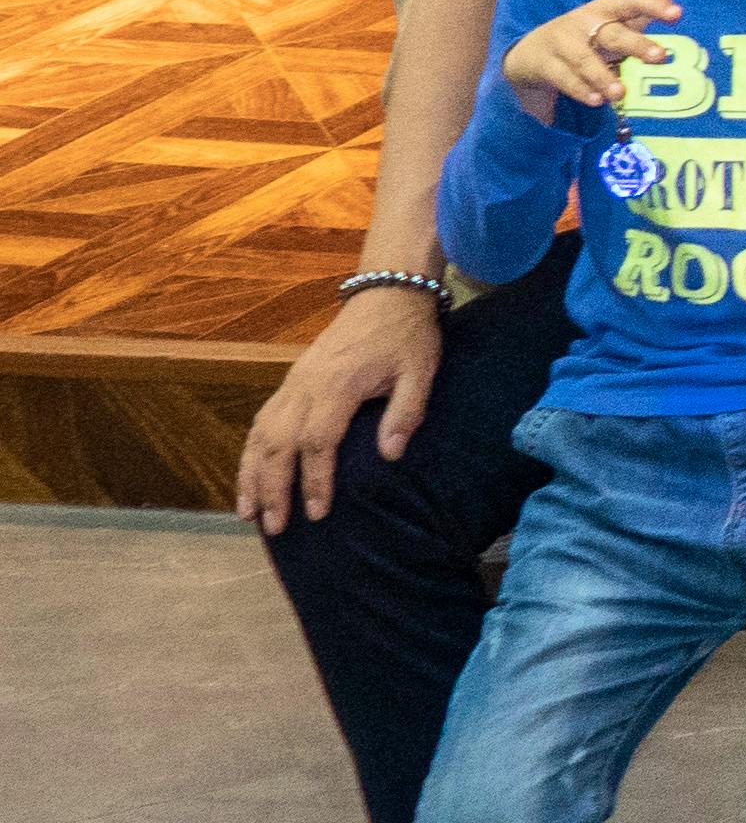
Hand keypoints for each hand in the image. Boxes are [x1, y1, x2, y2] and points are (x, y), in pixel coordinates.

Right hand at [239, 282, 443, 531]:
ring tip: (248, 513)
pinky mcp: (290, 382)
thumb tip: (390, 456)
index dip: (315, 480)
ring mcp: (293, 383)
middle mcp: (305, 387)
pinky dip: (250, 452)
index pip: (317, 442)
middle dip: (273, 489)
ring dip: (251, 475)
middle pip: (278, 444)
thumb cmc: (407, 336)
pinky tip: (249, 476)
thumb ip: (406, 413)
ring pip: (260, 435)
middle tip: (275, 527)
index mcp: (337, 386)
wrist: (386, 294)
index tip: (318, 512)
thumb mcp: (421, 371)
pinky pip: (261, 421)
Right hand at [502, 0, 677, 123]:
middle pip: (612, 33)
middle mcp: (584, 23)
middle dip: (636, 44)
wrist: (532, 51)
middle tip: (660, 57)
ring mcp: (562, 44)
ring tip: (621, 93)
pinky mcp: (546, 65)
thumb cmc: (587, 35)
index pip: (631, 2)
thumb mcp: (613, 19)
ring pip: (584, 60)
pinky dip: (580, 90)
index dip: (653, 5)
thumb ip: (642, 7)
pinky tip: (597, 101)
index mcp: (605, 9)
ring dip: (603, 76)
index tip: (678, 13)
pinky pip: (564, 78)